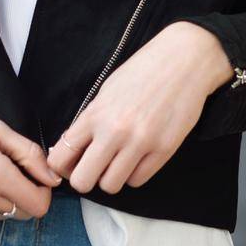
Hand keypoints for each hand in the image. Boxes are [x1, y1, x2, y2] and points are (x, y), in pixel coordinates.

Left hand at [46, 21, 233, 193]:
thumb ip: (90, 122)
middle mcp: (115, 131)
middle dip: (86, 178)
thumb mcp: (107, 91)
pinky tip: (139, 155)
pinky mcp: (164, 150)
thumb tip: (72, 150)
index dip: (63, 167)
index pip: (60, 158)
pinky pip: (138, 180)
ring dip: (112, 176)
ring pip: (111, 186)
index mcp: (95, 113)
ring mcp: (140, 142)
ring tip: (120, 159)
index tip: (72, 164)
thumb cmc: (144, 71)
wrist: (185, 59)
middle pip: (83, 181)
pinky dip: (135, 173)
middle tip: (95, 167)